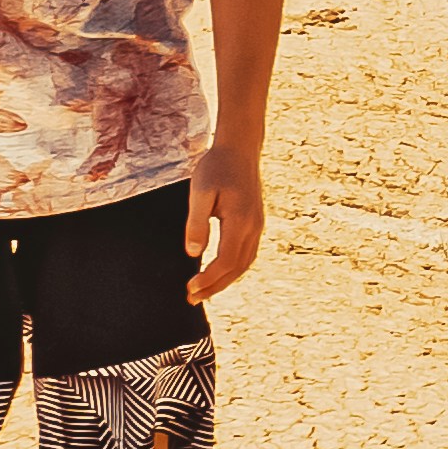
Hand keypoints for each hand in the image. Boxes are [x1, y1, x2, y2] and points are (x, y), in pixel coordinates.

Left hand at [189, 151, 265, 299]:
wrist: (240, 149)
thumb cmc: (216, 167)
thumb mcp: (200, 191)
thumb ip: (196, 223)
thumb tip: (193, 253)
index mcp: (240, 221)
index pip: (226, 261)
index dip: (208, 279)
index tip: (190, 288)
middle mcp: (253, 227)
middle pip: (237, 269)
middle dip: (215, 287)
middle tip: (192, 299)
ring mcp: (257, 226)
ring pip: (244, 264)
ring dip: (225, 281)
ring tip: (203, 291)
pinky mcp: (255, 223)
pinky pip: (247, 254)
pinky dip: (233, 269)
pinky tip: (219, 272)